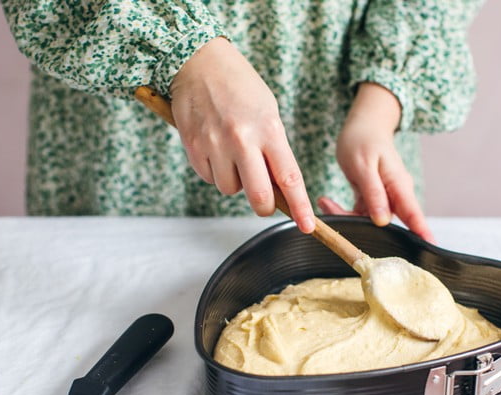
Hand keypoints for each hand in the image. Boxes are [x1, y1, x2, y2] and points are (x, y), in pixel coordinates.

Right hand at [170, 37, 314, 232]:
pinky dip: (214, 172)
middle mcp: (242, 139)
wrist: (198, 61)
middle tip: (264, 202)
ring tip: (232, 155)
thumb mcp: (268, 113)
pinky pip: (208, 178)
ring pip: (230, 190)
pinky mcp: (193, 147)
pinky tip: (214, 148)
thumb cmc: (240, 87)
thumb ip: (274, 150)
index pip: (289, 178)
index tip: (308, 226)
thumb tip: (279, 190)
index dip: (300, 207)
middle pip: (259, 196)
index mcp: (269, 129)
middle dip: (264, 207)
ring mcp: (215, 144)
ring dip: (234, 183)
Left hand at [319, 82, 433, 241]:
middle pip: (386, 223)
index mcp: (399, 185)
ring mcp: (385, 198)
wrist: (363, 126)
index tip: (429, 248)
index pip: (413, 213)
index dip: (421, 233)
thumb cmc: (363, 140)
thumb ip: (374, 193)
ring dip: (345, 216)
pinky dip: (342, 211)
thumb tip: (383, 221)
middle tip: (333, 214)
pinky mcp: (373, 199)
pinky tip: (326, 201)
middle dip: (360, 226)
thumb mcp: (363, 165)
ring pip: (368, 220)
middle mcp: (395, 194)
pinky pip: (360, 214)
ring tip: (325, 202)